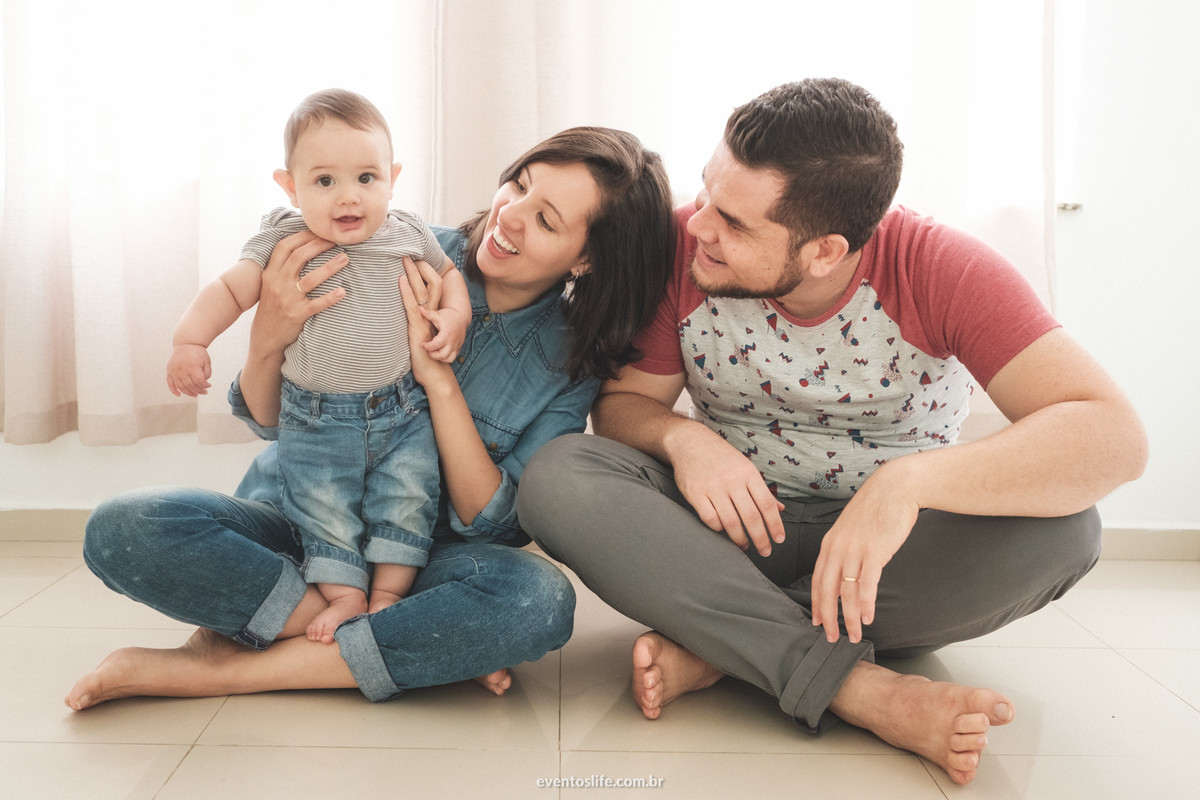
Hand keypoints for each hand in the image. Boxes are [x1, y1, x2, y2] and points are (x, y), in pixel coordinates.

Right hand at [167, 344, 211, 396]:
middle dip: (199, 391)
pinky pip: (170, 383)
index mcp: (193, 367)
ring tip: (195, 395)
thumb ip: (207, 373)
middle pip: (190, 385)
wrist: (186, 343)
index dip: (205, 386)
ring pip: (181, 386)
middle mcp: (182, 369)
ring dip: (188, 393)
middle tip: (204, 392)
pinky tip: (179, 394)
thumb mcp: (207, 361)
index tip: (208, 386)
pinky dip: (173, 390)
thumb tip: (204, 382)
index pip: (199, 381)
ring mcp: (175, 371)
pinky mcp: (169, 370)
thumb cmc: (197, 352)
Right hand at [254, 231, 346, 352]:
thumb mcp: (269, 284)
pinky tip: (343, 291)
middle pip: (299, 257)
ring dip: (330, 267)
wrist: (265, 337)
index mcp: (270, 273)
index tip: (319, 230)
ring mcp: (287, 299)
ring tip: (345, 258)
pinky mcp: (297, 315)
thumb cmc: (272, 307)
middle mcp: (277, 283)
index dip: (302, 236)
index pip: (285, 247)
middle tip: (337, 240)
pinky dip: (330, 298)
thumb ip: (281, 267)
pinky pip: (316, 304)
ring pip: (310, 279)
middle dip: (319, 245)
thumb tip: (301, 247)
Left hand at [397, 256, 451, 384]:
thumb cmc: (426, 356)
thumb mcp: (420, 334)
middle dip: (420, 268)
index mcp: (434, 314)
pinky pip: (412, 305)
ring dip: (412, 274)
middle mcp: (433, 313)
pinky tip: (401, 280)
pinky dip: (406, 291)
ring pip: (422, 291)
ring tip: (404, 260)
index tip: (417, 259)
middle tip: (409, 253)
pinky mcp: (418, 327)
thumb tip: (406, 311)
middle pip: (432, 283)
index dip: (427, 273)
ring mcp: (426, 320)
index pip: (434, 287)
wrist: (434, 372)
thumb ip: (415, 321)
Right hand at [669, 425, 785, 555]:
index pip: (767, 504)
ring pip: (731, 522)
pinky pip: (710, 519)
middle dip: (761, 538)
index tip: (779, 539)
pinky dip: (718, 529)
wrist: (689, 442)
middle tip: (765, 552)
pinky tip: (723, 531)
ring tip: (745, 545)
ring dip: (740, 539)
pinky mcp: (695, 494)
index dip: (775, 524)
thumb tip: (780, 509)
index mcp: (748, 473)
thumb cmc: (721, 456)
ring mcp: (713, 487)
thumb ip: (762, 490)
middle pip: (751, 517)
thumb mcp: (745, 467)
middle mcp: (732, 480)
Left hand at [809, 462, 919, 643]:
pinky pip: (866, 584)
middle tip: (831, 637)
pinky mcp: (874, 551)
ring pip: (846, 592)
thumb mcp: (852, 529)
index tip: (817, 621)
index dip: (817, 603)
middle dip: (828, 617)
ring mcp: (855, 550)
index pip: (818, 579)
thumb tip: (847, 572)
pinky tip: (867, 617)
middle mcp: (837, 548)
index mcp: (830, 543)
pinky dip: (865, 603)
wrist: (896, 487)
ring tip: (854, 635)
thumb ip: (846, 549)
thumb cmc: (877, 509)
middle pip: (826, 590)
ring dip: (849, 617)